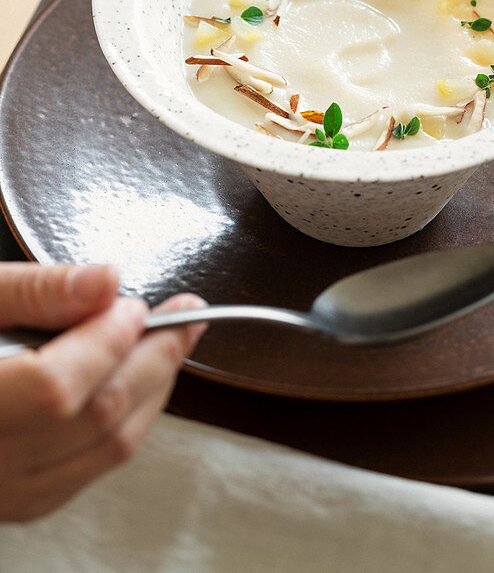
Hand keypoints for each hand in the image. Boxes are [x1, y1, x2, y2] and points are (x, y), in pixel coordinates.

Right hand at [0, 263, 205, 521]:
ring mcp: (1, 493)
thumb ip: (33, 290)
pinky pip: (91, 468)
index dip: (105, 342)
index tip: (132, 304)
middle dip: (153, 359)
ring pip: (106, 450)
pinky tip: (135, 381)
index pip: (54, 388)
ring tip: (174, 341)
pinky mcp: (18, 500)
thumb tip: (104, 281)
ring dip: (151, 390)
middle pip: (95, 419)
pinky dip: (126, 420)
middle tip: (187, 315)